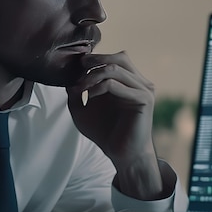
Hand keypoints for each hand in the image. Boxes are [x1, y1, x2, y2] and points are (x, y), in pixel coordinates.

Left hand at [66, 51, 170, 199]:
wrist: (120, 154)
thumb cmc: (104, 132)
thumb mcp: (82, 109)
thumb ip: (76, 91)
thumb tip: (67, 75)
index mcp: (127, 82)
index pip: (114, 58)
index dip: (95, 59)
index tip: (75, 68)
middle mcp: (138, 83)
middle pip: (120, 57)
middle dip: (97, 58)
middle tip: (79, 65)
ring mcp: (143, 89)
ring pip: (116, 68)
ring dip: (93, 75)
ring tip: (80, 88)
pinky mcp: (143, 99)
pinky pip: (116, 84)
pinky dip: (98, 87)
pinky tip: (89, 96)